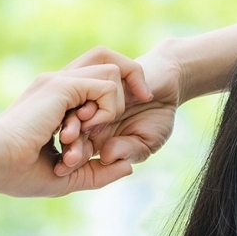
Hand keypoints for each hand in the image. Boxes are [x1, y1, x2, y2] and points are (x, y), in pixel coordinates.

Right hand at [0, 64, 141, 197]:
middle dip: (129, 86)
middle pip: (109, 63)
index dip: (116, 100)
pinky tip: (90, 129)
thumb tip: (127, 167)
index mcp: (57, 102)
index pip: (98, 82)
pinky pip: (106, 86)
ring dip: (115, 104)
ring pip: (112, 71)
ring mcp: (59, 81)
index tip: (118, 126)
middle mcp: (59, 85)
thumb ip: (97, 172)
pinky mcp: (61, 86)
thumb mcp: (68, 177)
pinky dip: (108, 109)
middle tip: (124, 116)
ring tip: (94, 131)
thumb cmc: (19, 174)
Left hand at [49, 46, 179, 174]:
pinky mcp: (97, 73)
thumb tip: (107, 157)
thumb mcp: (147, 142)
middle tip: (71, 141)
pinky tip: (101, 107)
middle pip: (68, 128)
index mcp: (93, 137)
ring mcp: (90, 95)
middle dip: (70, 138)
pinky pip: (89, 81)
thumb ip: (129, 151)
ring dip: (78, 115)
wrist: (167, 85)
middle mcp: (86, 116)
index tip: (72, 162)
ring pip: (73, 105)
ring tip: (87, 119)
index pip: (76, 149)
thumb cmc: (157, 118)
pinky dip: (95, 96)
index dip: (73, 157)